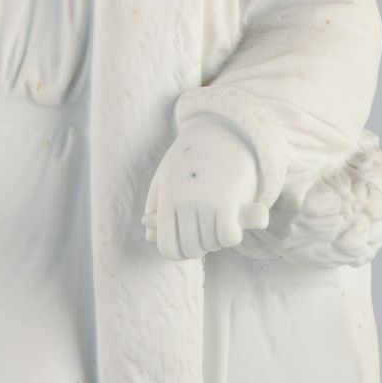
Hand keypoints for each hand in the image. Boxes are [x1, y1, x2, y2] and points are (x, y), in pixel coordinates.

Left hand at [143, 115, 263, 260]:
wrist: (223, 130)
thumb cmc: (192, 157)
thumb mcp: (166, 177)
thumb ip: (156, 208)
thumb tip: (148, 236)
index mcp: (166, 198)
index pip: (168, 248)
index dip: (180, 252)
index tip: (190, 242)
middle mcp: (182, 203)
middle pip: (192, 249)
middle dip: (202, 244)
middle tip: (208, 223)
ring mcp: (204, 203)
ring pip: (212, 244)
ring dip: (218, 236)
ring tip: (219, 212)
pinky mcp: (228, 202)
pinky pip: (230, 237)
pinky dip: (232, 233)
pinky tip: (233, 218)